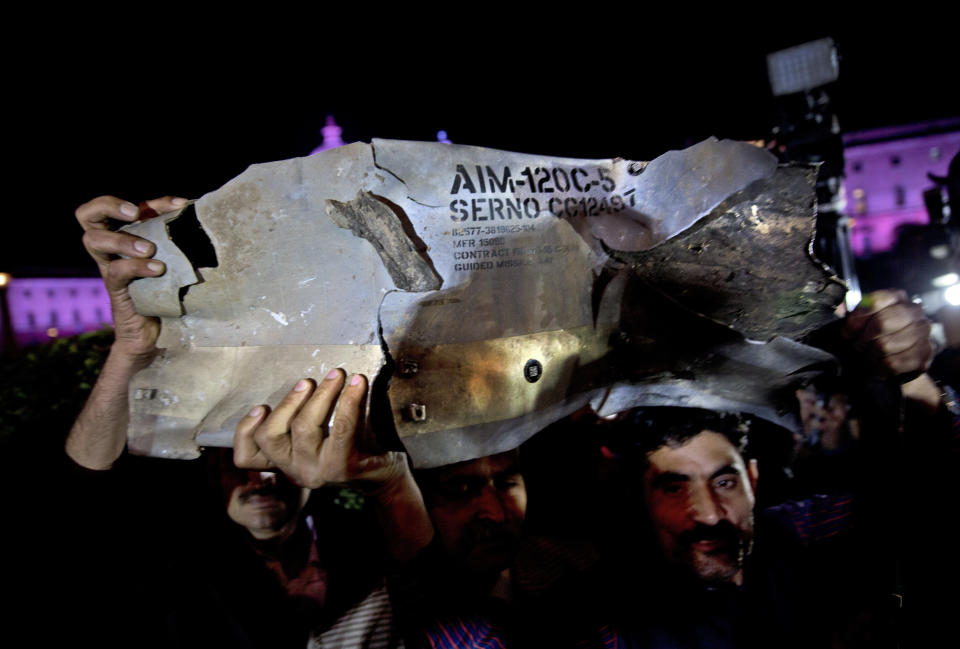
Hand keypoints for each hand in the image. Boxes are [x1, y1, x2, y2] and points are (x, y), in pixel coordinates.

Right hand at [75, 195, 186, 356]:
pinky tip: (157, 269)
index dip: (152, 201)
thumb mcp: (174, 261)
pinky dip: (136, 267)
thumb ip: (179, 242)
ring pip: (93, 240)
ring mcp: (110, 268)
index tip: (179, 204)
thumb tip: (207, 221)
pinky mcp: (116, 290)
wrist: (156, 332)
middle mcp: (112, 249)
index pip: (127, 207)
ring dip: (122, 239)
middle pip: (87, 215)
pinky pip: (116, 272)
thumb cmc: (170, 290)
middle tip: (135, 212)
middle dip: (107, 205)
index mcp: (128, 236)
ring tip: (150, 249)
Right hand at [234, 370, 409, 490]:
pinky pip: (341, 428)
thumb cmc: (350, 448)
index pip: (246, 457)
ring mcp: (317, 472)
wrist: (385, 478)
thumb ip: (299, 422)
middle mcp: (296, 472)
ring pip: (304, 427)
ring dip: (321, 394)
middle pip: (271, 434)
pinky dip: (349, 401)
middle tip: (308, 381)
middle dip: (289, 401)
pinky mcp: (342, 467)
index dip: (244, 430)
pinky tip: (357, 383)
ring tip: (337, 374)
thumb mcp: (317, 440)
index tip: (260, 406)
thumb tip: (300, 382)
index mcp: (284, 464)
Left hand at [843, 289, 932, 378]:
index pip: (874, 302)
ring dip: (869, 356)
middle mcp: (914, 310)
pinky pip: (893, 363)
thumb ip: (850, 313)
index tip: (846, 334)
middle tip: (857, 347)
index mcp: (896, 297)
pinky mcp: (925, 353)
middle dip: (863, 339)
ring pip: (886, 346)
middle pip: (882, 323)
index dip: (856, 320)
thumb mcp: (862, 319)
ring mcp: (923, 331)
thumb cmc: (878, 334)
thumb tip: (839, 309)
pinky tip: (877, 367)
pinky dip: (879, 368)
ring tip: (867, 358)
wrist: (902, 355)